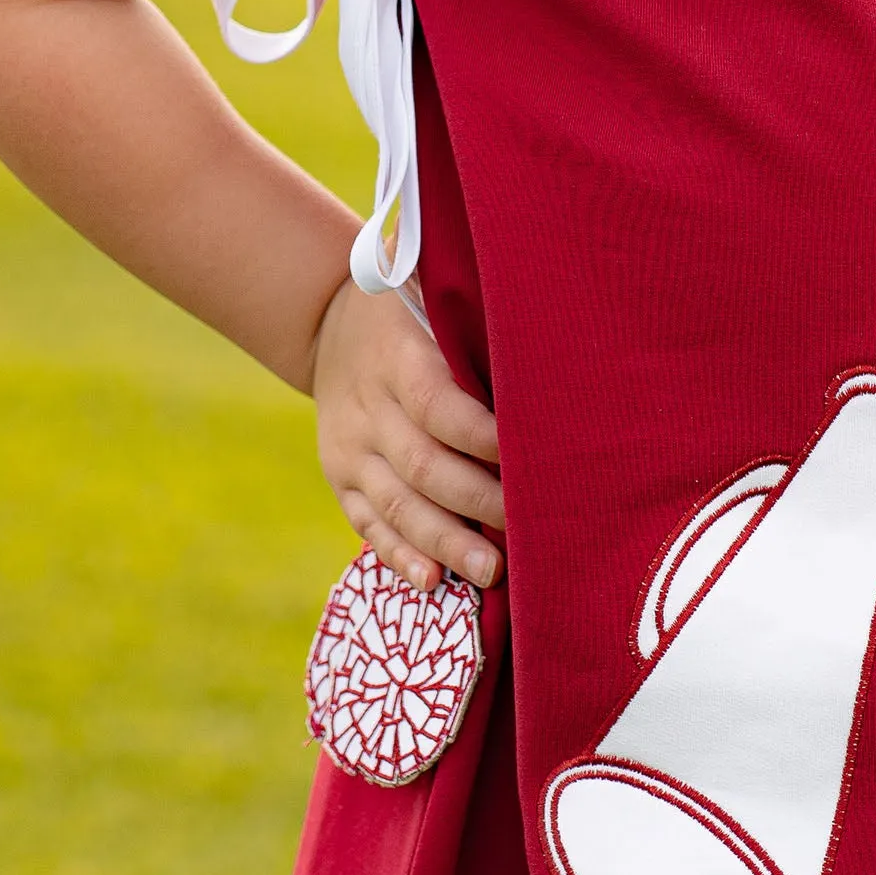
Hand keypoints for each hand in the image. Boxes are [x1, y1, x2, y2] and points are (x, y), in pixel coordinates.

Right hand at [309, 276, 503, 591]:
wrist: (323, 322)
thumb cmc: (412, 307)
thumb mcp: (432, 294)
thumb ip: (476, 323)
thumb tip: (552, 348)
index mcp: (397, 359)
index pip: (439, 406)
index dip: (483, 438)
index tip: (533, 461)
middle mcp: (368, 409)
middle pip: (422, 466)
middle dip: (477, 503)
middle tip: (528, 532)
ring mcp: (349, 449)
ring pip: (396, 505)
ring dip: (445, 542)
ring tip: (492, 574)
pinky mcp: (341, 479)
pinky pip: (366, 523)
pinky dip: (398, 555)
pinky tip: (433, 580)